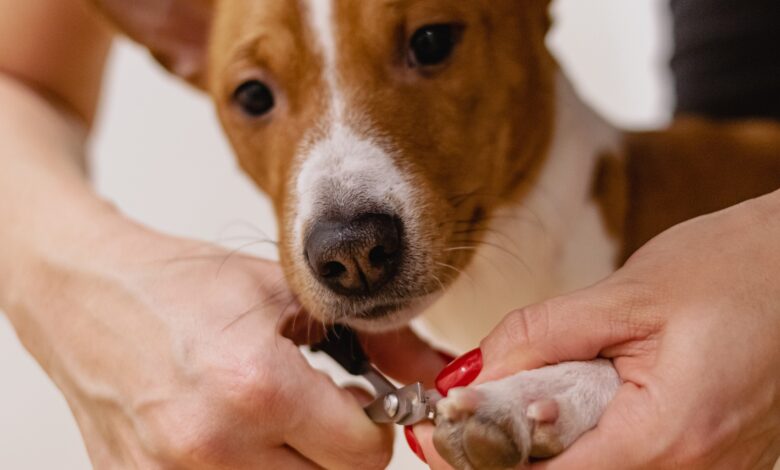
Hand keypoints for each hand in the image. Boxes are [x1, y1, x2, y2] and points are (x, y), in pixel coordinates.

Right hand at [4, 219, 446, 468]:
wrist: (87, 295)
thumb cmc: (183, 286)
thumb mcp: (286, 294)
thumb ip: (375, 338)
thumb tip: (438, 372)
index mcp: (256, 386)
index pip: (365, 455)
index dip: (376, 427)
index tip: (362, 406)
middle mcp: (212, 446)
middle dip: (340, 453)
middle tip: (322, 414)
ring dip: (297, 467)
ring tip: (277, 422)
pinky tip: (235, 435)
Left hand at [414, 190, 779, 468]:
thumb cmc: (734, 268)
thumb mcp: (626, 295)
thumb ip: (541, 337)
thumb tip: (471, 375)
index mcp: (669, 436)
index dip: (483, 460)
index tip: (439, 434)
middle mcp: (694, 469)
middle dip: (510, 452)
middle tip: (470, 409)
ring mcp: (707, 469)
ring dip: (546, 444)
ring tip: (521, 394)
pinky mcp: (709, 455)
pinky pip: (630, 458)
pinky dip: (586, 437)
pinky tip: (568, 400)